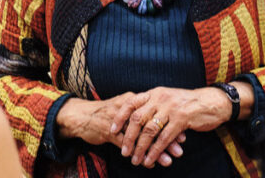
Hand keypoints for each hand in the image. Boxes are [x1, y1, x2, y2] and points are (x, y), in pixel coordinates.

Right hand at [56, 94, 185, 165]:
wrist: (81, 115)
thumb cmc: (106, 113)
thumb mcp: (125, 109)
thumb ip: (141, 114)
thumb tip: (161, 123)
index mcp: (135, 100)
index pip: (157, 114)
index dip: (170, 125)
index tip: (183, 137)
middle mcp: (129, 109)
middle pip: (152, 125)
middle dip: (167, 139)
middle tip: (180, 150)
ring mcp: (119, 120)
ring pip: (141, 137)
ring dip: (155, 150)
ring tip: (168, 161)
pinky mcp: (109, 131)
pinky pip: (126, 145)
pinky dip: (138, 155)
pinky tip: (147, 163)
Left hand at [111, 87, 231, 167]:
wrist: (212, 102)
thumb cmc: (188, 103)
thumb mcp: (168, 98)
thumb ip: (153, 106)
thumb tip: (135, 120)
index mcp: (154, 93)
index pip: (130, 103)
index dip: (119, 117)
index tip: (112, 130)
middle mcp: (160, 98)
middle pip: (137, 119)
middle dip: (128, 137)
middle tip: (123, 151)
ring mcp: (171, 108)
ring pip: (149, 131)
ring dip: (141, 148)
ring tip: (135, 160)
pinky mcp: (181, 119)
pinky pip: (164, 138)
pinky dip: (155, 151)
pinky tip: (150, 159)